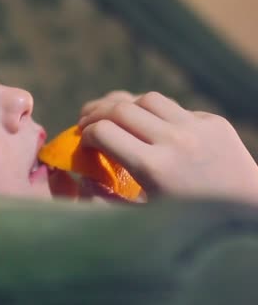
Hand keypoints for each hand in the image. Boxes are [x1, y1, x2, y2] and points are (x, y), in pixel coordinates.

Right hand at [77, 90, 257, 203]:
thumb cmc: (188, 223)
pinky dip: (157, 114)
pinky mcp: (214, 122)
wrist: (247, 214)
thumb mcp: (143, 218)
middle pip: (121, 108)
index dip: (86, 133)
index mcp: (153, 168)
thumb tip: (81, 177)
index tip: (84, 142)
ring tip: (116, 117)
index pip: (103, 131)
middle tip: (87, 121)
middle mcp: (174, 141)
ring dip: (126, 106)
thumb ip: (107, 199)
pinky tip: (151, 126)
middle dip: (97, 113)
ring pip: (148, 99)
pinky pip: (176, 108)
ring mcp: (197, 127)